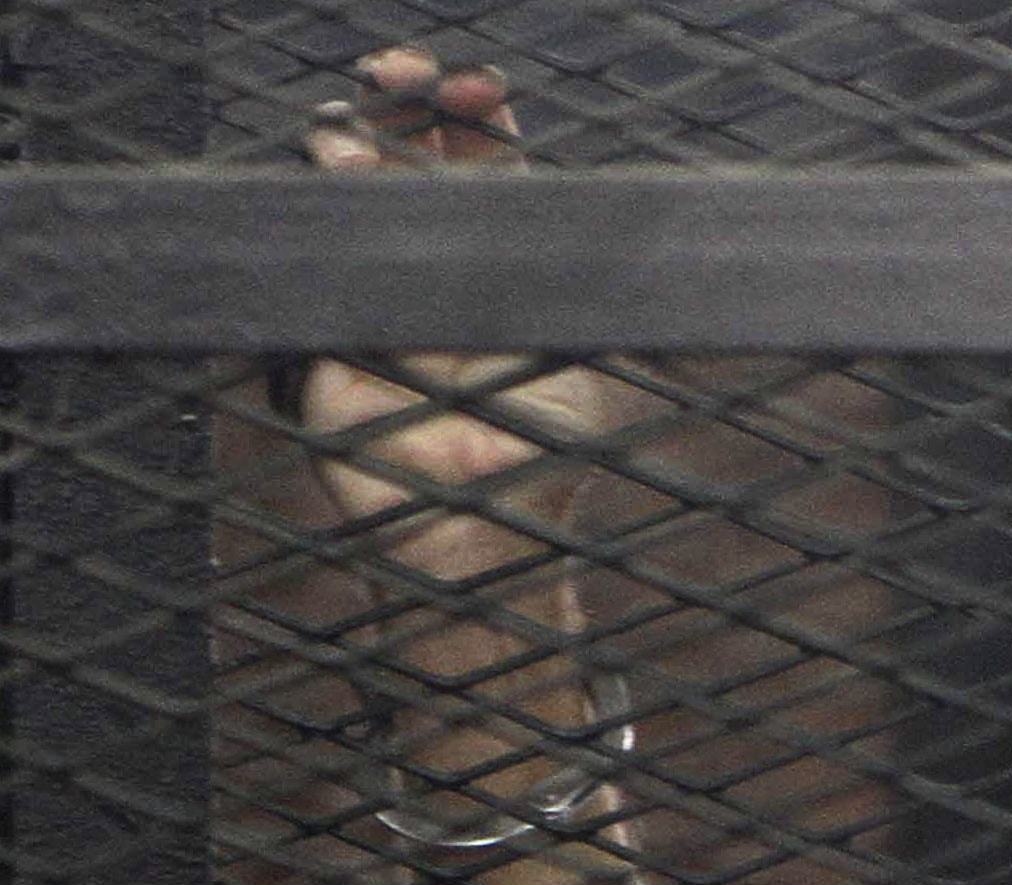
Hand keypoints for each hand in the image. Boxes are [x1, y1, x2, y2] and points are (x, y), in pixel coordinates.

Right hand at [300, 50, 612, 541]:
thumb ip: (547, 278)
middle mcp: (423, 277)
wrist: (492, 542)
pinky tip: (326, 208)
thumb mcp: (568, 352)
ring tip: (350, 140)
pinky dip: (314, 244)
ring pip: (339, 209)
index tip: (471, 85)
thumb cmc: (540, 453)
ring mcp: (366, 310)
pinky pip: (310, 289)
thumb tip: (531, 191)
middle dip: (395, 114)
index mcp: (489, 268)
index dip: (466, 119)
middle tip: (398, 80)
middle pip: (397, 166)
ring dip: (345, 160)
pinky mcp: (317, 356)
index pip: (472, 169)